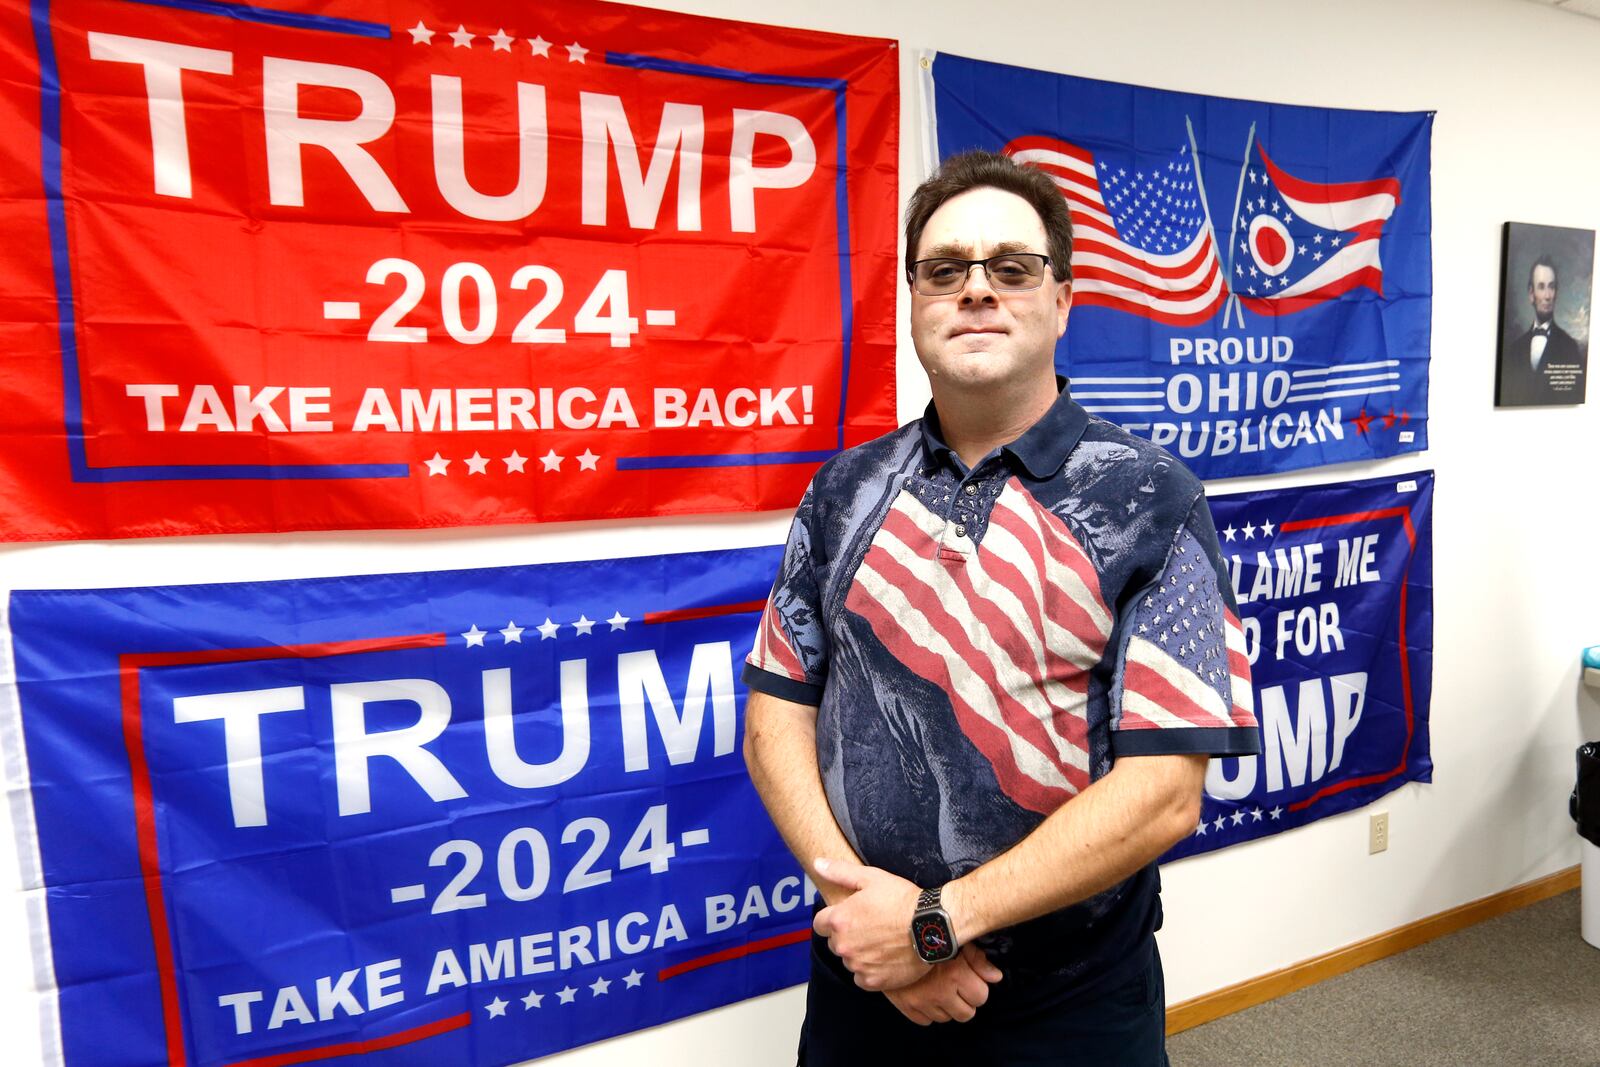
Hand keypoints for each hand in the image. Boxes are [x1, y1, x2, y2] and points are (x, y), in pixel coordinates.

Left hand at [811, 857, 927, 991]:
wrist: (931, 925)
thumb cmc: (902, 900)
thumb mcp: (871, 878)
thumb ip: (840, 872)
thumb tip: (818, 863)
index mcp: (839, 920)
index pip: (820, 924)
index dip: (834, 919)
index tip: (849, 917)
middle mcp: (844, 946)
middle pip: (835, 943)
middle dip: (847, 935)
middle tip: (870, 927)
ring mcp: (858, 965)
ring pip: (849, 960)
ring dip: (859, 953)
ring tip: (881, 942)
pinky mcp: (873, 981)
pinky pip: (861, 978)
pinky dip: (870, 971)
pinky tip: (885, 959)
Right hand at [884, 945, 1003, 1024]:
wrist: (889, 934)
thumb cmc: (925, 933)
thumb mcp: (956, 940)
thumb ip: (978, 959)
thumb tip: (995, 977)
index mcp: (955, 974)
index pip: (980, 997)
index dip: (977, 988)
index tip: (970, 980)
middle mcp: (940, 991)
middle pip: (966, 1014)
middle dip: (964, 1001)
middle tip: (956, 986)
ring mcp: (922, 1001)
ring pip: (946, 1018)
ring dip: (945, 1006)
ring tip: (938, 987)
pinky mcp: (906, 1006)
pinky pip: (924, 1020)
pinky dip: (926, 1010)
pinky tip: (924, 993)